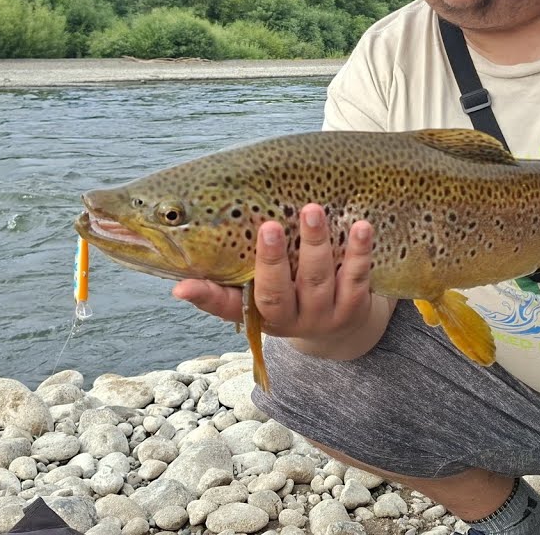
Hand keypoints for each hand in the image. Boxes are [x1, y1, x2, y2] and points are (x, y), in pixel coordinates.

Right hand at [171, 204, 386, 358]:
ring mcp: (325, 314)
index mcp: (260, 316)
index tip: (185, 283)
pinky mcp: (355, 306)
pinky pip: (357, 277)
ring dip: (317, 244)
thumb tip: (178, 286)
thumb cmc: (286, 300)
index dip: (210, 296)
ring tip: (313, 210)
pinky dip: (358, 251)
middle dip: (273, 260)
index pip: (231, 306)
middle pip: (280, 292)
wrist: (339, 329)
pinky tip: (360, 226)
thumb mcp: (254, 300)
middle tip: (270, 225)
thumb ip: (221, 288)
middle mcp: (292, 320)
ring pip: (319, 280)